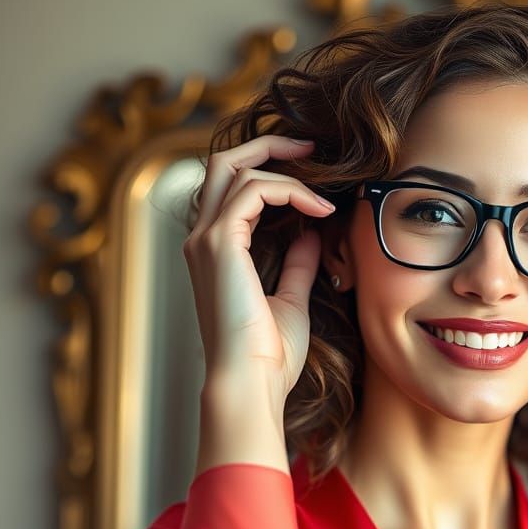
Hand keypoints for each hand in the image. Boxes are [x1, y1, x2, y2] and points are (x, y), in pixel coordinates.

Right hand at [182, 135, 336, 405]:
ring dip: (288, 171)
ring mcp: (205, 238)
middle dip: (267, 146)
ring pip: (235, 167)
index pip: (231, 188)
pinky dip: (290, 190)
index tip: (314, 179)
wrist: (250, 382)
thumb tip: (311, 234)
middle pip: (223, 162)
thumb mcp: (290, 299)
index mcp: (214, 252)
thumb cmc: (269, 355)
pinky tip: (319, 211)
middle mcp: (202, 239)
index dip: (271, 172)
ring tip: (326, 194)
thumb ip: (297, 263)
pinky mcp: (219, 242)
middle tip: (311, 148)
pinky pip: (253, 190)